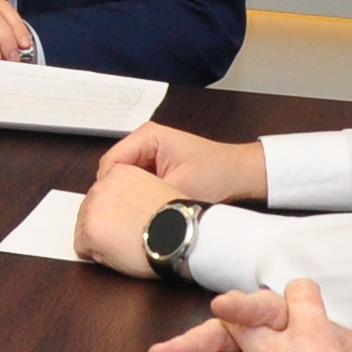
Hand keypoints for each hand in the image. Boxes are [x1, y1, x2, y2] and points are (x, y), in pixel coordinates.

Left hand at [75, 161, 186, 276]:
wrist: (180, 234)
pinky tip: (119, 254)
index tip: (128, 221)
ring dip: (99, 237)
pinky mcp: (89, 231)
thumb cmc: (175, 219)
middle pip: (91, 209)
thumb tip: (124, 204)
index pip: (104, 191)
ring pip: (84, 227)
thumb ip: (134, 190)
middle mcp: (101, 186)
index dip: (115, 211)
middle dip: (104, 223)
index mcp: (118, 172)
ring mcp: (92, 208)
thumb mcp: (155, 190)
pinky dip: (95, 254)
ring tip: (126, 244)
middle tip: (128, 235)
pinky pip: (82, 247)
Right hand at [98, 122, 269, 203]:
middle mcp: (144, 141)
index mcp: (146, 136)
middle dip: (118, 193)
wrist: (241, 174)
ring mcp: (149, 153)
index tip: (115, 210)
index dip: (110, 188)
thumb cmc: (218, 174)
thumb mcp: (180, 188)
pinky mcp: (155, 166)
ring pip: (123, 179)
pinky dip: (139, 196)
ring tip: (140, 212)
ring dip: (129, 196)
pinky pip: (136, 183)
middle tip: (127, 215)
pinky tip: (148, 209)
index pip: (110, 163)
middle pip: (114, 171)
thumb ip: (147, 197)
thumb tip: (123, 212)